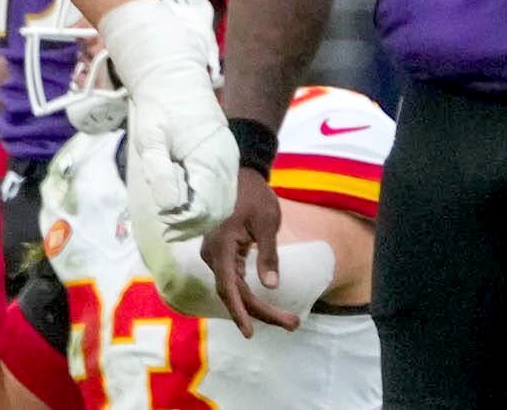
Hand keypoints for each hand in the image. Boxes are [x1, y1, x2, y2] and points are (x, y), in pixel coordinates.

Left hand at [101, 0, 236, 239]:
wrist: (174, 77)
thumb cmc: (159, 107)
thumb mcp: (150, 139)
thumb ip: (160, 173)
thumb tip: (169, 207)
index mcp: (211, 158)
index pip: (205, 207)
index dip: (184, 221)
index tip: (162, 220)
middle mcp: (227, 162)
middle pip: (218, 211)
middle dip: (193, 224)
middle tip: (166, 224)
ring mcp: (229, 161)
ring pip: (223, 204)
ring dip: (200, 217)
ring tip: (172, 215)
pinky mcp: (224, 159)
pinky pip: (222, 192)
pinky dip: (205, 204)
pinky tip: (182, 200)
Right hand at [203, 167, 298, 335]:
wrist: (240, 174)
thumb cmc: (254, 194)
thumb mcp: (267, 221)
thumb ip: (268, 254)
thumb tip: (271, 286)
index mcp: (221, 246)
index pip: (228, 286)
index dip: (239, 311)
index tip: (249, 333)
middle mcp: (213, 255)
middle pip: (234, 293)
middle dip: (261, 312)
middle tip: (293, 324)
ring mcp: (216, 256)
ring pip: (234, 289)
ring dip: (257, 307)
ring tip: (288, 320)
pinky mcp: (223, 255)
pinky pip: (234, 281)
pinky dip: (250, 295)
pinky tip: (268, 307)